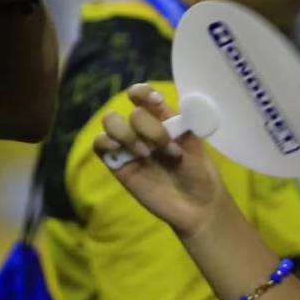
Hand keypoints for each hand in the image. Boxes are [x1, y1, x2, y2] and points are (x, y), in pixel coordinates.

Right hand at [94, 84, 227, 238]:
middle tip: (166, 148)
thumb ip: (178, 123)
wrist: (196, 206)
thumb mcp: (195, 144)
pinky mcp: (118, 165)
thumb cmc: (200, 172)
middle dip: (149, 127)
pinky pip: (100, 145)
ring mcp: (129, 146)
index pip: (142, 95)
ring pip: (109, 121)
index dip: (144, 93)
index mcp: (162, 118)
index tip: (157, 102)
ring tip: (145, 154)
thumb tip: (163, 106)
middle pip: (131, 111)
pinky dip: (107, 142)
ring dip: (127, 134)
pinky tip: (126, 153)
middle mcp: (143, 129)